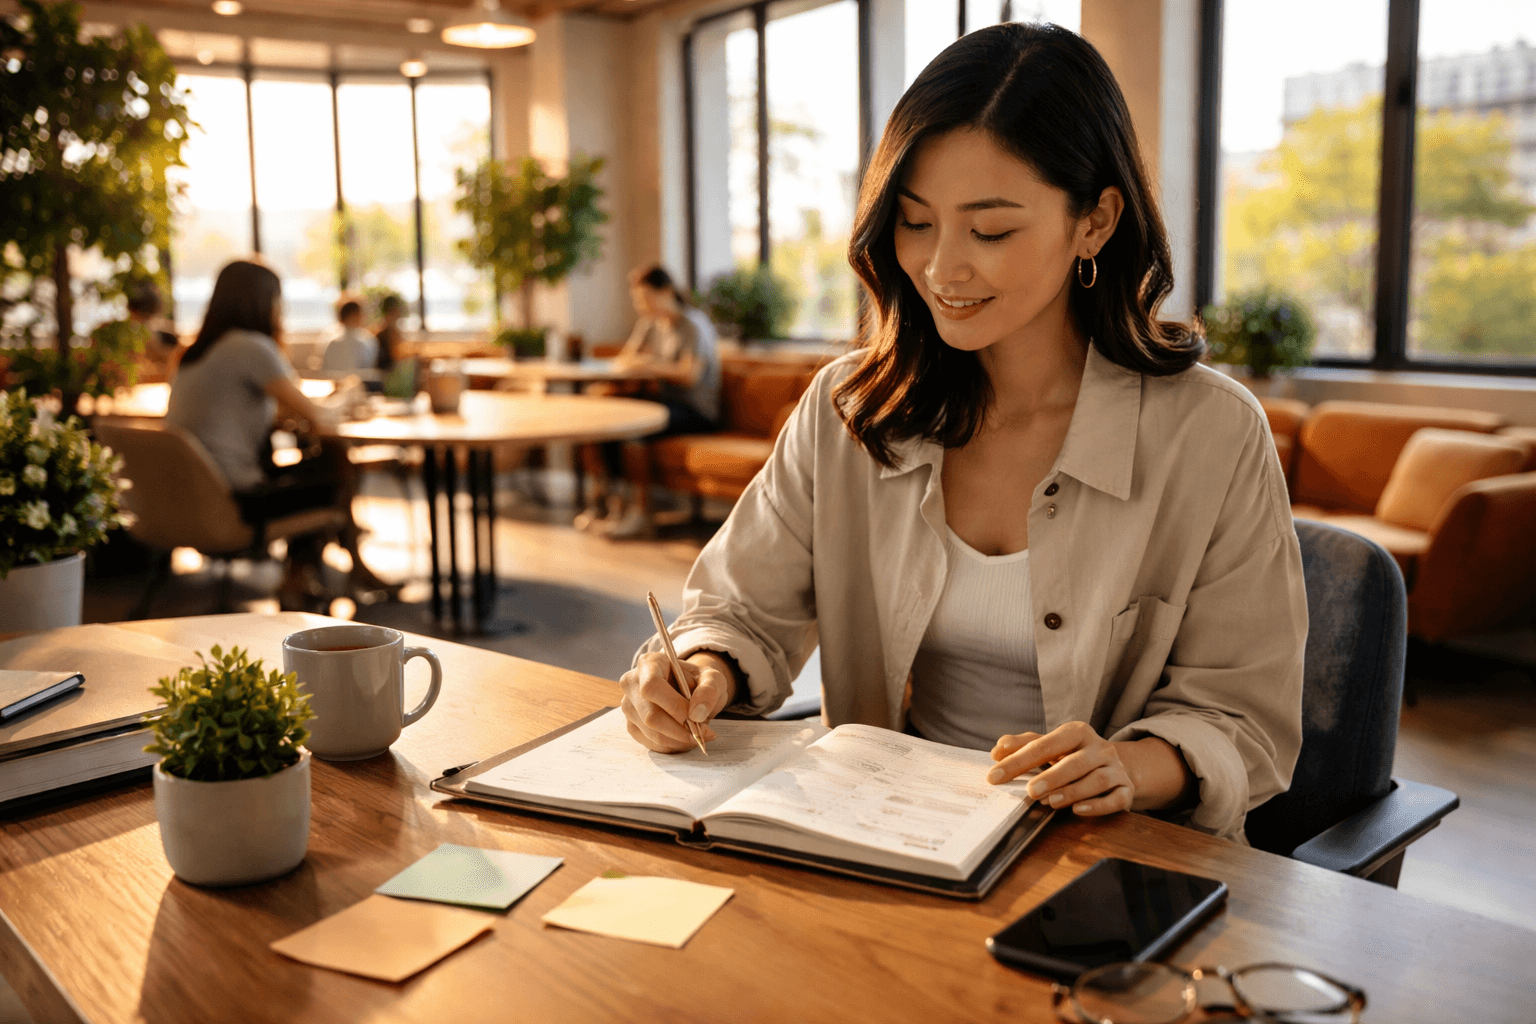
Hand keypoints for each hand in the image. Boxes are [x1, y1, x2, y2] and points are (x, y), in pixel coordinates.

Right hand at [618, 652, 732, 752]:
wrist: (690, 690)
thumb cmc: (699, 681)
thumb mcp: (712, 679)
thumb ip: (709, 691)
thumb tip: (696, 714)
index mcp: (650, 663)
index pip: (651, 686)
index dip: (673, 706)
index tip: (695, 717)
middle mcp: (632, 683)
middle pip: (650, 715)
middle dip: (680, 730)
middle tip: (703, 734)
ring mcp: (628, 705)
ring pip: (651, 732)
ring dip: (678, 740)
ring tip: (697, 735)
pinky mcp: (631, 725)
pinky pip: (650, 743)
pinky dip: (671, 745)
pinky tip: (684, 738)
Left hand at [986, 721, 1133, 816]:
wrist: (1112, 766)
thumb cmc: (1072, 756)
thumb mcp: (1049, 746)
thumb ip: (1023, 745)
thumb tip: (998, 750)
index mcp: (1077, 732)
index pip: (1045, 744)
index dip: (1018, 760)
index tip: (994, 776)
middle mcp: (1099, 748)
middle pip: (1075, 762)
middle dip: (1051, 777)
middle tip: (1030, 791)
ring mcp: (1116, 769)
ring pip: (1097, 780)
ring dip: (1072, 792)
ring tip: (1049, 802)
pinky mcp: (1126, 790)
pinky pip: (1116, 798)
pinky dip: (1098, 805)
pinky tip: (1078, 810)